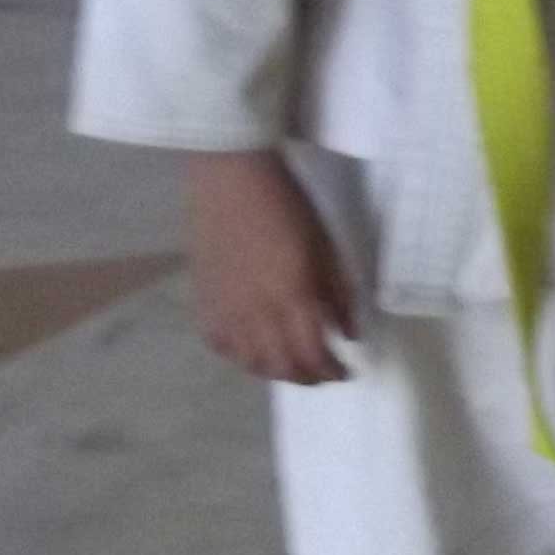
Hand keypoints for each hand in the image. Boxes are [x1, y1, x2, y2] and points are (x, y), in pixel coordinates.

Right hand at [185, 150, 356, 383]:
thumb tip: (350, 336)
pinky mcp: (203, 301)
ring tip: (292, 362)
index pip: (314, 357)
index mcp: (292, 297)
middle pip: (283, 368)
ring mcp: (225, 311)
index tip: (347, 370)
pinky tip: (253, 347)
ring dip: (277, 371)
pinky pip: (221, 345)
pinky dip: (240, 355)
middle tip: (323, 372)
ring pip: (251, 363)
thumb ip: (339, 296)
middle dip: (308, 377)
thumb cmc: (286, 204)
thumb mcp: (326, 248)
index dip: (332, 372)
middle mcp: (256, 314)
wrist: (231, 176)